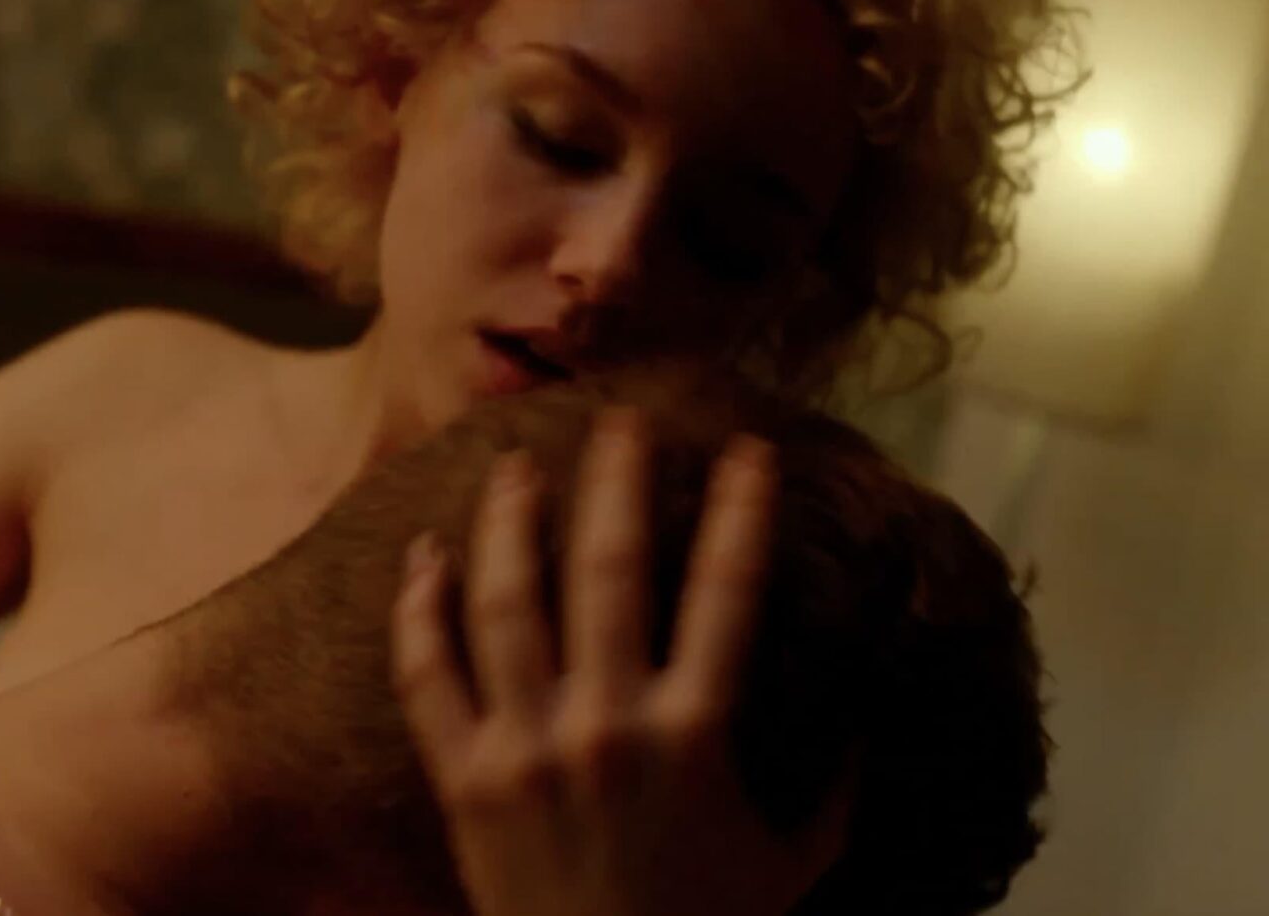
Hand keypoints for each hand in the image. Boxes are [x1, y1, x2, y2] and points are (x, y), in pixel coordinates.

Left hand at [392, 410, 845, 915]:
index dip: (745, 511)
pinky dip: (420, 609)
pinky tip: (426, 553)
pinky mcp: (463, 778)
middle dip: (617, 481)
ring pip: (506, 603)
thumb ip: (833, 789)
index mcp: (694, 736)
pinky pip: (427, 677)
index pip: (730, 592)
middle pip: (608, 569)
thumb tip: (865, 721)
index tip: (752, 450)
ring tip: (516, 462)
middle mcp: (605, 724)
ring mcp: (524, 747)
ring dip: (510, 520)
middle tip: (623, 420)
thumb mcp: (796, 866)